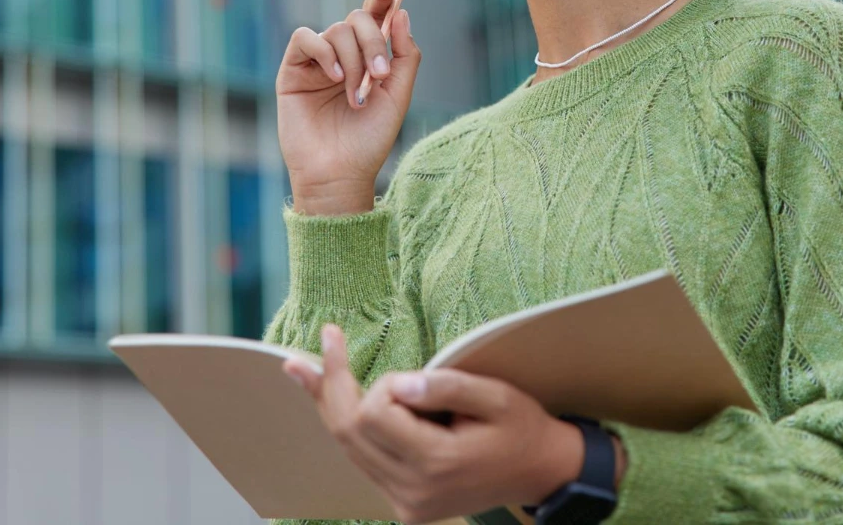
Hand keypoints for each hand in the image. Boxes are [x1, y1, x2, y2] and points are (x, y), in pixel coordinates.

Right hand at [276, 0, 420, 210]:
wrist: (340, 172)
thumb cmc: (370, 140)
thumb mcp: (398, 96)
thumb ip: (405, 55)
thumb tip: (401, 12)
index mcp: (369, 57)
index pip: (376, 16)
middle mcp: (343, 54)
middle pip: (357, 19)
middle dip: (373, 40)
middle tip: (379, 74)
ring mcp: (317, 61)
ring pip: (336, 30)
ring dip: (352, 60)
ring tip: (355, 93)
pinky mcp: (293, 70)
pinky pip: (305, 38)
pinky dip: (323, 52)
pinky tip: (333, 78)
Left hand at [282, 324, 591, 524]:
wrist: (541, 472)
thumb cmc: (522, 428)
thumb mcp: (497, 397)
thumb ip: (447, 387)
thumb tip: (398, 382)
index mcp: (437, 464)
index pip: (375, 415)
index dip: (383, 384)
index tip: (411, 373)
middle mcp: (413, 491)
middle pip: (349, 432)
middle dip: (333, 384)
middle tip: (325, 337)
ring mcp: (406, 503)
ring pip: (349, 448)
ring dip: (330, 403)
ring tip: (302, 365)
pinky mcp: (405, 506)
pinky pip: (364, 461)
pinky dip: (348, 427)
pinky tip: (331, 396)